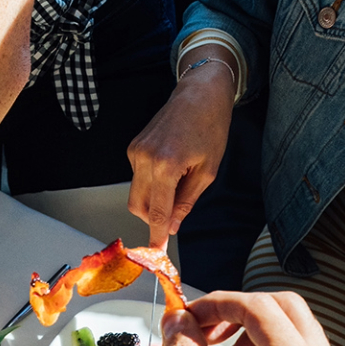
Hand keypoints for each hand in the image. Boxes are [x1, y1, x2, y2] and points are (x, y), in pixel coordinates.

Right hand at [127, 63, 234, 247]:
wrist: (200, 93)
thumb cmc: (210, 126)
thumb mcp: (207, 171)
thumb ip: (187, 202)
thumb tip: (173, 226)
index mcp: (165, 165)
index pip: (157, 212)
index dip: (157, 235)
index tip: (156, 252)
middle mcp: (144, 158)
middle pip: (138, 206)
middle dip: (153, 218)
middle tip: (174, 216)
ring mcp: (135, 151)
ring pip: (137, 193)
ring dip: (154, 199)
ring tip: (180, 181)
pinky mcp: (134, 147)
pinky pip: (138, 177)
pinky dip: (152, 183)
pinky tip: (171, 168)